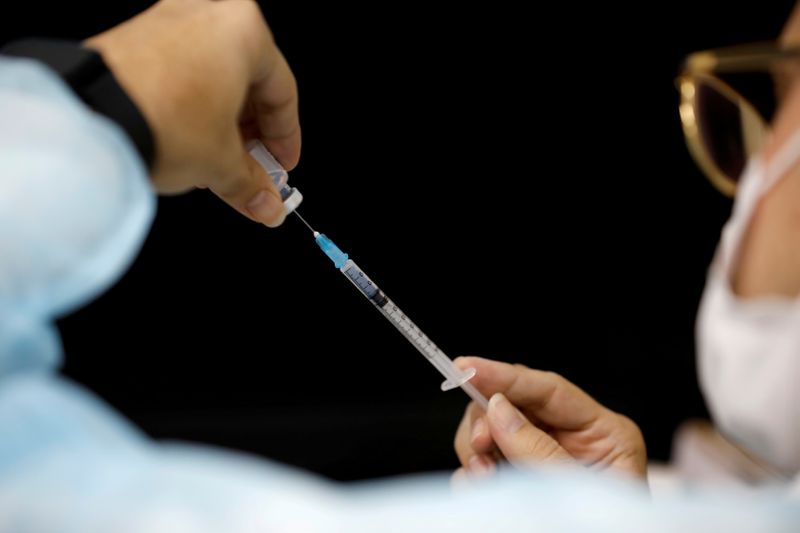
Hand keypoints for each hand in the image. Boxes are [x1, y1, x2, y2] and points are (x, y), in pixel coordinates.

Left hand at [85, 0, 300, 226]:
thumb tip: (265, 203)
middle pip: (248, 82)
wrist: (90, 116)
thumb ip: (251, 183)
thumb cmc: (162, 119)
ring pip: (213, 77)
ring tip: (218, 162)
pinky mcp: (135, 37)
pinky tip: (188, 142)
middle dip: (252, 134)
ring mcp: (167, 21)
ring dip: (222, 123)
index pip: (283, 93)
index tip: (282, 167)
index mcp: (244, 29)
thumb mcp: (221, 161)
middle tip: (253, 170)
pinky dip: (191, 108)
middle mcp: (207, 13)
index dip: (286, 139)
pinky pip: (180, 73)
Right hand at [453, 357, 646, 480]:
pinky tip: (479, 487)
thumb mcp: (579, 489)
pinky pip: (483, 463)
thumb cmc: (608, 529)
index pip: (548, 388)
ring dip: (475, 451)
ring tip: (483, 478)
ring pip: (490, 431)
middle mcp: (571, 438)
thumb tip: (496, 410)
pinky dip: (472, 474)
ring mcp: (542, 458)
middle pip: (512, 404)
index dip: (504, 375)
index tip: (467, 367)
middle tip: (479, 449)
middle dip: (485, 421)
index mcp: (603, 433)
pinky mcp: (519, 479)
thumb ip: (538, 450)